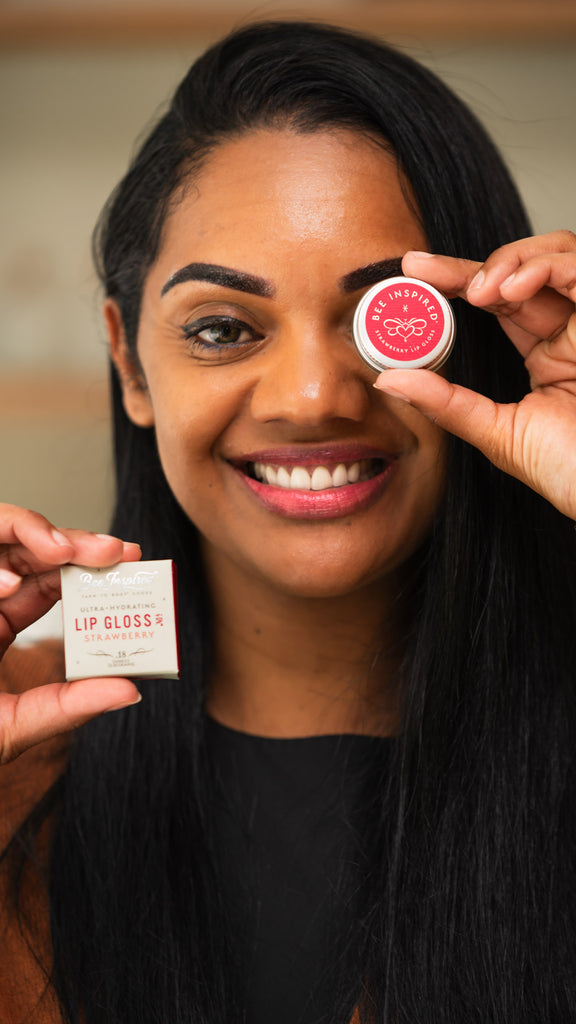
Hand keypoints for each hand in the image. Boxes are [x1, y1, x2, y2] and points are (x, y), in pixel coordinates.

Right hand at [0, 504, 141, 762]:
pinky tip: (10, 585)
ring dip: (29, 534)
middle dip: (70, 542)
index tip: (129, 559)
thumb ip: (67, 706)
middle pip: (25, 551)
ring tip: (61, 552)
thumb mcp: (15, 726)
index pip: (48, 581)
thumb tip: (131, 689)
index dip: (86, 565)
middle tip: (112, 549)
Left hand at [374, 231, 575, 519]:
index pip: (498, 303)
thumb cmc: (569, 472)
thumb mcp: (498, 434)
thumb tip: (388, 380)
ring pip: (555, 254)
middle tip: (422, 269)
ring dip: (508, 261)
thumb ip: (447, 404)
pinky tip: (510, 289)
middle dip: (467, 265)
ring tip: (475, 291)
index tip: (413, 271)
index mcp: (547, 356)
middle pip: (519, 271)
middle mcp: (571, 331)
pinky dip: (544, 266)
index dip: (456, 281)